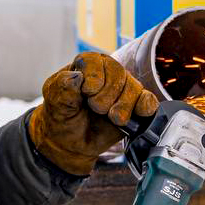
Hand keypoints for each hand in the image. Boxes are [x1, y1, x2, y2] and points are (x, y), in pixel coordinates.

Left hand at [28, 52, 158, 174]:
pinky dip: (145, 107)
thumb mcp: (55, 103)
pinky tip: (138, 114)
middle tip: (96, 109)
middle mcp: (107, 72)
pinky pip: (148, 101)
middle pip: (118, 73)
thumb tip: (75, 76)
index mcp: (86, 65)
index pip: (95, 61)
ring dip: (123, 106)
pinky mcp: (135, 106)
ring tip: (112, 119)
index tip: (86, 94)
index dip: (93, 79)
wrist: (70, 143)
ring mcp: (123, 88)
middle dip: (107, 96)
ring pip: (134, 88)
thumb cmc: (62, 117)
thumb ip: (63, 88)